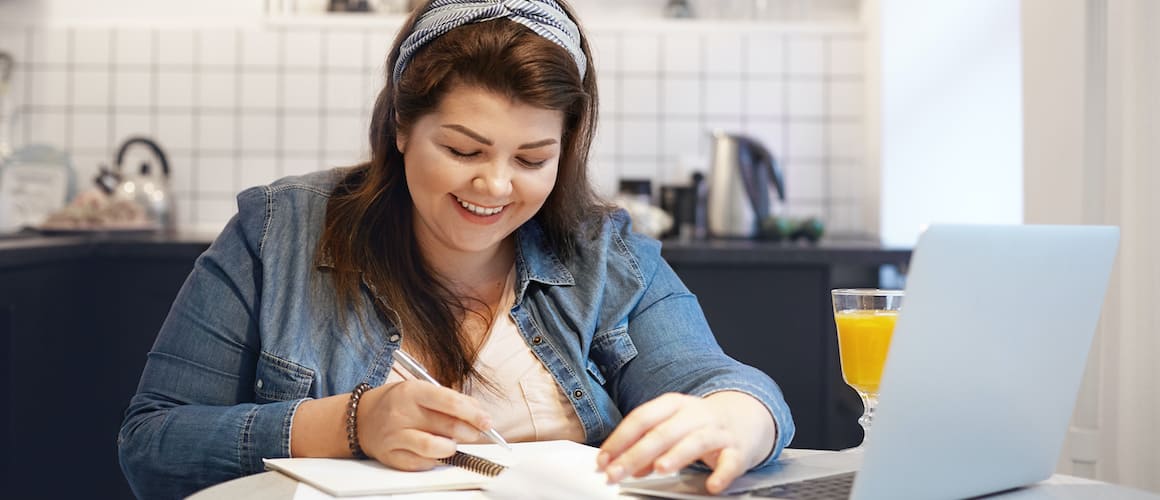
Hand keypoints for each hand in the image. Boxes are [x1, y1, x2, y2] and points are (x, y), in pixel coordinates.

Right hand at [356, 380, 493, 470]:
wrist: (360, 419)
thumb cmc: (396, 402)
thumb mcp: (420, 389)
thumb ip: (449, 399)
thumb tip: (478, 413)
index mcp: (412, 391)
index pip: (449, 402)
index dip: (473, 413)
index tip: (487, 421)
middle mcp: (401, 413)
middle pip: (446, 426)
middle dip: (469, 432)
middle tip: (475, 433)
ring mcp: (394, 436)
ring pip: (434, 448)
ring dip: (451, 448)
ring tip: (452, 444)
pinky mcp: (390, 456)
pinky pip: (420, 463)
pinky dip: (434, 460)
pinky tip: (434, 452)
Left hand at [596, 391, 775, 494]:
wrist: (745, 417)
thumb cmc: (699, 424)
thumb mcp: (671, 426)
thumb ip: (646, 445)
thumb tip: (621, 466)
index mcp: (673, 404)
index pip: (641, 418)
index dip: (620, 439)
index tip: (603, 460)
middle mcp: (695, 414)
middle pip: (662, 432)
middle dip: (636, 454)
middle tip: (616, 473)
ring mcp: (717, 431)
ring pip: (696, 441)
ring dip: (677, 455)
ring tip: (659, 469)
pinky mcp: (738, 449)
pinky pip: (731, 461)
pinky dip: (722, 473)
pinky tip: (712, 485)